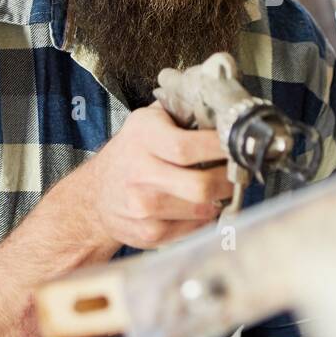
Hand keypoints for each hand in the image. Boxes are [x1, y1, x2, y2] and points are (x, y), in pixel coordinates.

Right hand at [76, 102, 233, 249]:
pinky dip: (206, 218)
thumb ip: (181, 108)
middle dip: (228, 180)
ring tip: (220, 188)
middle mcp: (139, 174)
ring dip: (220, 199)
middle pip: (200, 185)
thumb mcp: (148, 120)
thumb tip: (221, 103)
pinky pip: (195, 229)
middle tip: (237, 173)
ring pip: (202, 210)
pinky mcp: (148, 233)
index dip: (219, 148)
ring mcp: (142, 207)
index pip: (187, 147)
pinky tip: (202, 205)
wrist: (97, 194)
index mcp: (143, 137)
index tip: (238, 146)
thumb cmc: (133, 152)